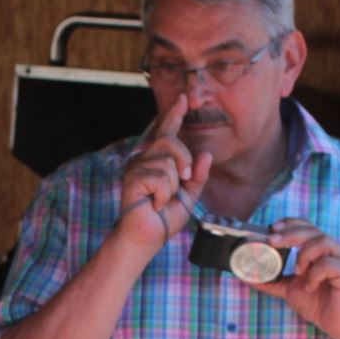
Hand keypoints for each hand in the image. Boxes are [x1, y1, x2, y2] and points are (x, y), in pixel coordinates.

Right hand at [114, 94, 211, 256]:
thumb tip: (206, 155)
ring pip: (168, 160)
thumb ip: (197, 176)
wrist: (146, 239)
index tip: (184, 99)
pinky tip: (155, 204)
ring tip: (163, 199)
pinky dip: (165, 194)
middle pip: (169, 140)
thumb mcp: (188, 197)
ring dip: (174, 184)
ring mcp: (135, 168)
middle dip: (184, 159)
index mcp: (155, 161)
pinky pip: (162, 177)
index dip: (174, 114)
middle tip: (184, 180)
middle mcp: (143, 160)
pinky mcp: (133, 179)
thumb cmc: (162, 219)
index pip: (166, 132)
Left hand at [257, 218, 339, 338]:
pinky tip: (310, 286)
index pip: (307, 227)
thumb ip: (272, 281)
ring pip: (323, 242)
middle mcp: (333, 251)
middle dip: (290, 234)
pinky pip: (330, 264)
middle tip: (272, 241)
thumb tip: (248, 277)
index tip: (273, 228)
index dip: (290, 224)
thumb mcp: (290, 290)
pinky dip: (315, 274)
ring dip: (304, 255)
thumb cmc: (318, 304)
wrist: (338, 325)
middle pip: (312, 231)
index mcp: (320, 250)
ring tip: (298, 272)